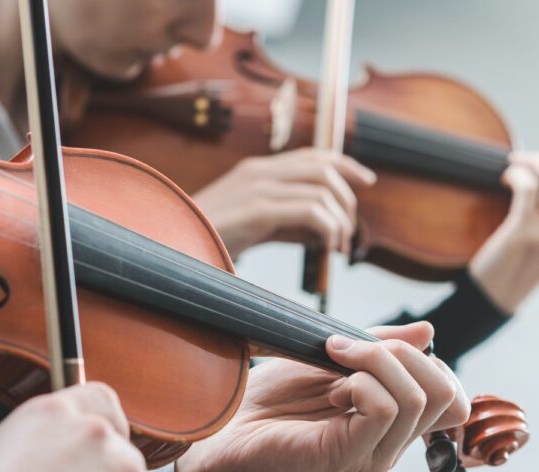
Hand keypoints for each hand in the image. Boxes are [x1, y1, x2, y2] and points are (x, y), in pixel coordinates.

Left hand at [174, 322, 468, 471]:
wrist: (214, 442)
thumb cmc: (263, 405)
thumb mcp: (327, 362)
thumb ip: (376, 349)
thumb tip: (429, 331)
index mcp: (388, 429)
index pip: (450, 398)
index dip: (426, 361)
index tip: (369, 345)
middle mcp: (388, 449)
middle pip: (446, 396)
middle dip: (405, 353)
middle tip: (348, 346)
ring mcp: (371, 459)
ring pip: (419, 399)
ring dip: (378, 360)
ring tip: (334, 357)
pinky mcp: (345, 460)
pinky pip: (385, 409)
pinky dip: (364, 380)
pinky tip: (332, 384)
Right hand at [191, 147, 376, 258]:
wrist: (171, 246)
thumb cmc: (209, 240)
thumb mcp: (255, 226)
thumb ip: (288, 222)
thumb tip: (325, 230)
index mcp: (257, 171)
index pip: (313, 155)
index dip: (346, 164)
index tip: (367, 180)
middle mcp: (260, 172)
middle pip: (324, 168)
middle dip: (347, 198)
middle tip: (349, 232)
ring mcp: (258, 188)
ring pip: (322, 189)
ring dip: (340, 220)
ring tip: (338, 247)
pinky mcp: (258, 210)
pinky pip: (311, 211)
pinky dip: (329, 229)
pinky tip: (327, 249)